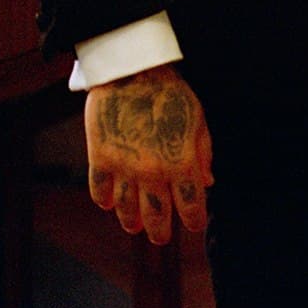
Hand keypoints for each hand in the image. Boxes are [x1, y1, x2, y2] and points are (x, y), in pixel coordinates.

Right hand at [84, 64, 213, 243]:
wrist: (133, 70)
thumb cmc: (171, 93)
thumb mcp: (198, 120)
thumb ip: (203, 154)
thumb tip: (207, 183)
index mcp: (181, 163)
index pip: (191, 206)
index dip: (193, 220)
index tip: (193, 224)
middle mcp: (153, 171)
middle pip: (157, 216)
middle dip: (160, 232)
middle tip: (160, 237)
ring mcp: (124, 167)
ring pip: (126, 210)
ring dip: (131, 222)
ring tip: (134, 226)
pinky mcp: (100, 157)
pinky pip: (100, 191)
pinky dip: (105, 201)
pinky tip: (110, 203)